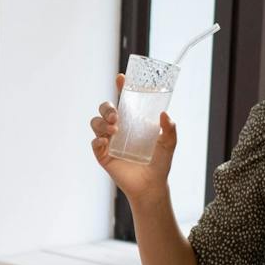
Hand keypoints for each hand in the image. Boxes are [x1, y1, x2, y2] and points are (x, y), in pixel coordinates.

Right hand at [89, 74, 176, 205]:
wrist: (151, 185)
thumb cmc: (160, 163)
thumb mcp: (169, 144)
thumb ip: (170, 129)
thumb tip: (164, 114)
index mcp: (133, 121)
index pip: (124, 100)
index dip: (121, 87)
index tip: (121, 78)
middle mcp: (118, 128)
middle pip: (104, 109)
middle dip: (107, 108)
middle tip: (117, 116)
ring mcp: (109, 141)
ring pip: (96, 123)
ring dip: (102, 123)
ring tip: (114, 130)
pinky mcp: (103, 155)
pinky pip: (94, 143)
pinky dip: (97, 140)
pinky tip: (104, 142)